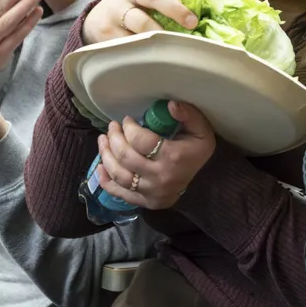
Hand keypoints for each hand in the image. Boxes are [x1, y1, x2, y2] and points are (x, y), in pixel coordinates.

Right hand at [82, 0, 198, 44]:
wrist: (96, 21)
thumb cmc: (133, 7)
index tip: (202, 1)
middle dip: (175, 8)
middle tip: (192, 23)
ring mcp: (117, 12)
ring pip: (140, 21)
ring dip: (160, 33)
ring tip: (172, 44)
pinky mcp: (107, 32)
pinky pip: (129, 42)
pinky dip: (144, 49)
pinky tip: (154, 56)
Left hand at [94, 101, 215, 210]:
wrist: (206, 182)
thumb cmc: (197, 151)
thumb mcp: (201, 130)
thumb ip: (188, 114)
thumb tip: (170, 105)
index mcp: (172, 157)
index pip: (141, 141)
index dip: (129, 128)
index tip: (126, 120)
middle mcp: (159, 177)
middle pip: (126, 157)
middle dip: (114, 138)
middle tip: (112, 126)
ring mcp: (151, 192)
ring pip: (119, 175)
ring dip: (105, 156)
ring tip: (103, 140)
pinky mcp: (145, 202)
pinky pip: (119, 194)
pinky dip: (105, 181)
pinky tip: (99, 167)